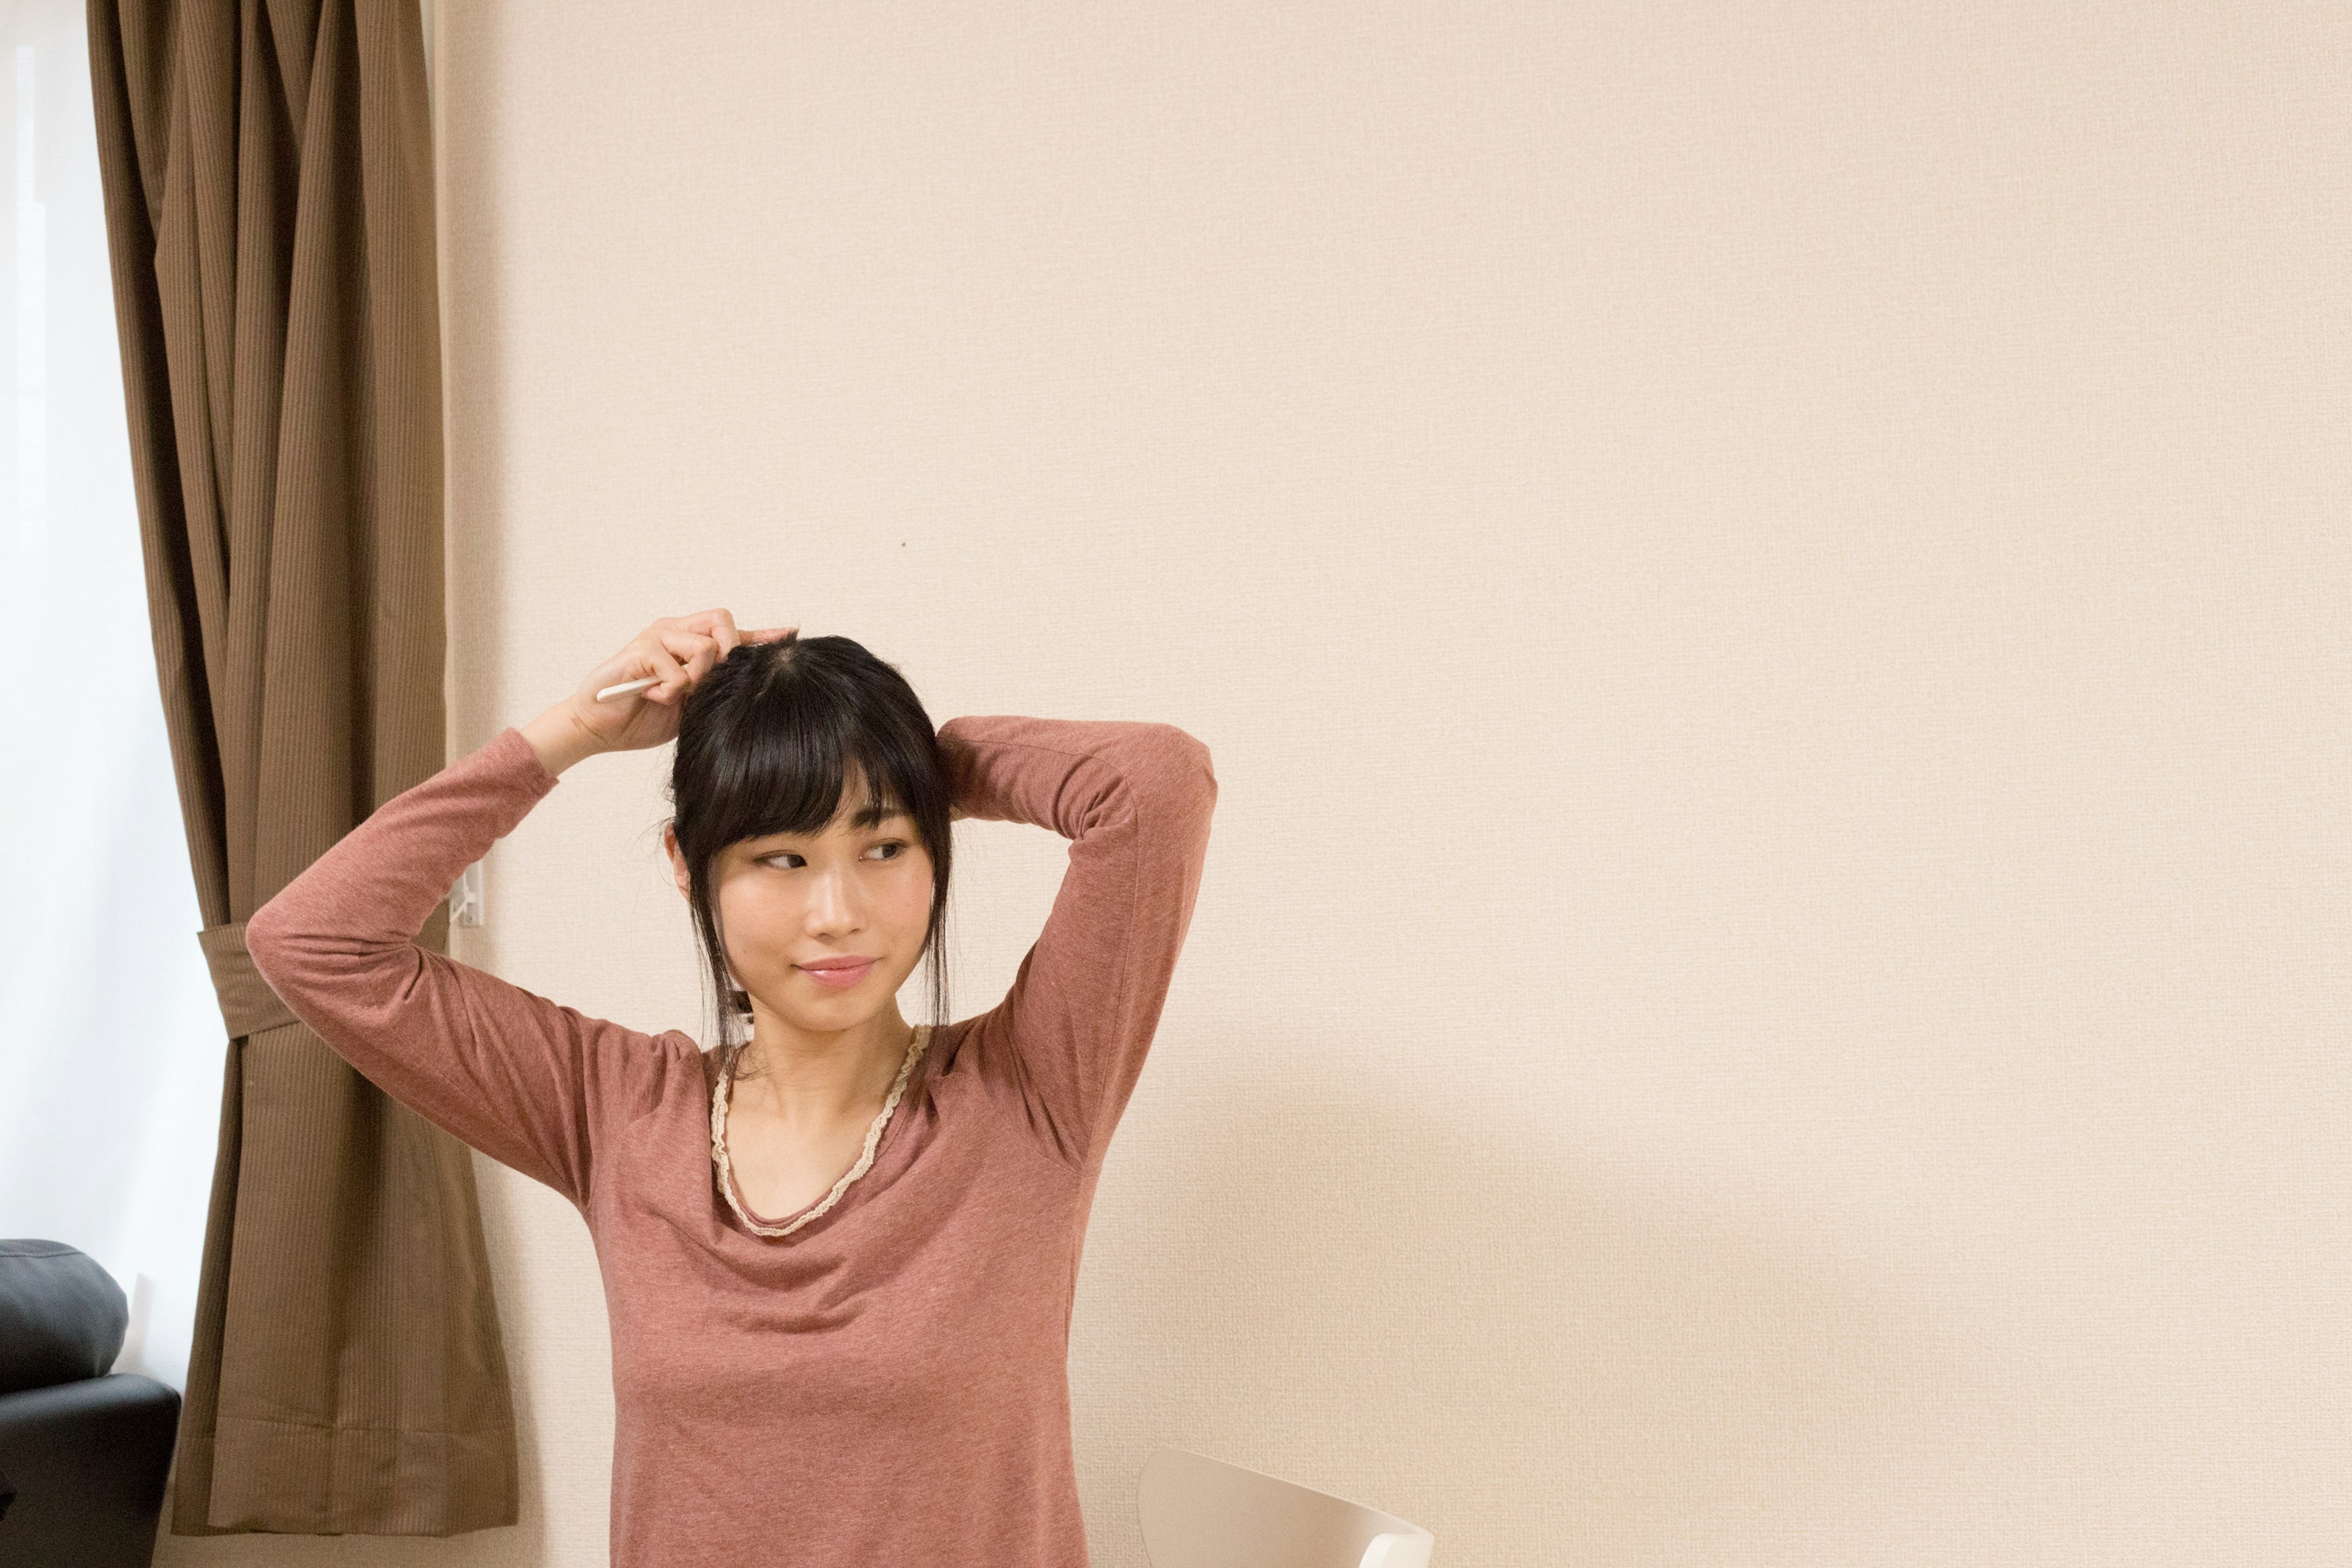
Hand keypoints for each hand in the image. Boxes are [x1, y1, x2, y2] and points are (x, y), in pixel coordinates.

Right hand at [547, 610, 796, 760]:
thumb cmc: (643, 717)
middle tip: (707, 683)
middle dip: (727, 653)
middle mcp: (673, 631)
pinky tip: (655, 698)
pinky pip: (677, 669)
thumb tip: (750, 684)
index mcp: (687, 643)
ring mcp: (656, 636)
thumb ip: (713, 689)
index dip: (760, 634)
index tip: (788, 635)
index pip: (731, 631)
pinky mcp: (641, 650)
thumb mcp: (690, 705)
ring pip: (704, 647)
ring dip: (696, 679)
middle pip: (722, 621)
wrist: (598, 728)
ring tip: (674, 696)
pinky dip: (671, 690)